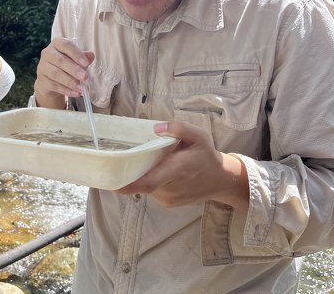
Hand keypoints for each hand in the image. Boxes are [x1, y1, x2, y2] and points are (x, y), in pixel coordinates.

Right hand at [34, 37, 94, 108]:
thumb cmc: (66, 64)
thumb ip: (83, 57)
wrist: (51, 78)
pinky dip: (66, 90)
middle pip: (60, 60)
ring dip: (70, 82)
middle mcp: (47, 53)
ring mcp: (42, 67)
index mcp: (57, 44)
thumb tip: (91, 55)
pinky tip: (76, 93)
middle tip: (85, 77)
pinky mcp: (42, 80)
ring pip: (56, 74)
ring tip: (81, 88)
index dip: (76, 54)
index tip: (86, 63)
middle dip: (74, 69)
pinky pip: (54, 86)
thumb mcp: (76, 59)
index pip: (66, 45)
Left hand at [117, 121, 248, 210]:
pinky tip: (158, 171)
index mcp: (177, 170)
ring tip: (151, 162)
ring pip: (147, 187)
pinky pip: (152, 191)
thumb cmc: (207, 155)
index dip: (129, 185)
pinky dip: (150, 181)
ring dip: (144, 175)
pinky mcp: (168, 204)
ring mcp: (169, 199)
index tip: (112, 184)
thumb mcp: (199, 136)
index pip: (149, 181)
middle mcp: (171, 188)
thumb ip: (179, 128)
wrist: (221, 180)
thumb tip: (157, 128)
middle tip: (120, 160)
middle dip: (132, 173)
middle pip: (143, 183)